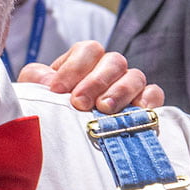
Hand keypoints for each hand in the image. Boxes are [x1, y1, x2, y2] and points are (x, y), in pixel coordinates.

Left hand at [17, 40, 165, 112]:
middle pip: (113, 61)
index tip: (57, 90)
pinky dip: (148, 100)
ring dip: (120, 91)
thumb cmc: (51, 109)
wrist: (65, 139)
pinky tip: (137, 110)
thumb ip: (36, 79)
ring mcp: (130, 85)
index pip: (88, 50)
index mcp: (85, 60)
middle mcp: (110, 69)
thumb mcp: (35, 90)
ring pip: (135, 76)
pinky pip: (154, 94)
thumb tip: (49, 82)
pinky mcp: (145, 106)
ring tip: (104, 109)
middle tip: (79, 103)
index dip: (74, 68)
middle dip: (95, 82)